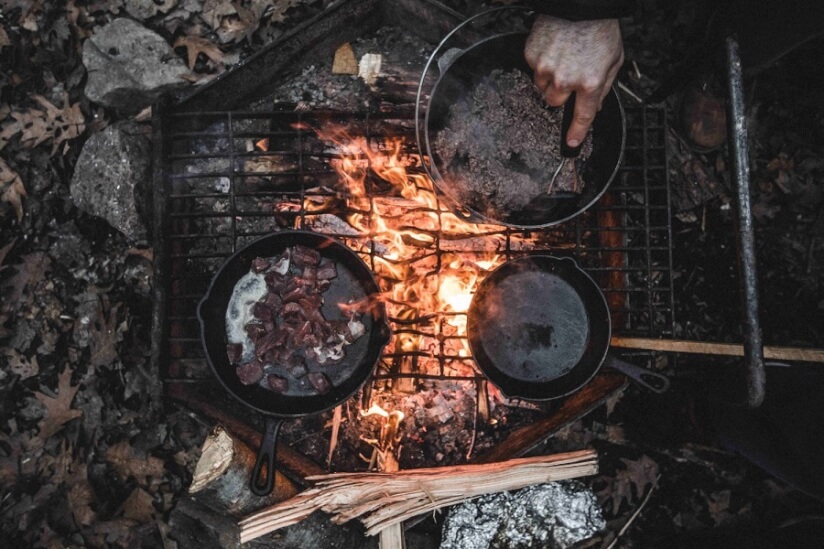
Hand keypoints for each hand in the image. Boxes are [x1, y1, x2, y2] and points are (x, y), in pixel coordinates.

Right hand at [524, 15, 623, 147]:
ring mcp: (545, 68)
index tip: (572, 143)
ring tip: (561, 59)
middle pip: (555, 103)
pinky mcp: (532, 56)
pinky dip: (541, 64)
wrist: (580, 4)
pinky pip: (533, 70)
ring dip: (549, 79)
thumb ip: (604, 87)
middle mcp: (566, 79)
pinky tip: (553, 50)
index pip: (582, 116)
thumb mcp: (613, 60)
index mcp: (589, 82)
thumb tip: (596, 106)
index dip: (577, 132)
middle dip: (561, 94)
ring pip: (542, 88)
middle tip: (568, 77)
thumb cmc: (599, 29)